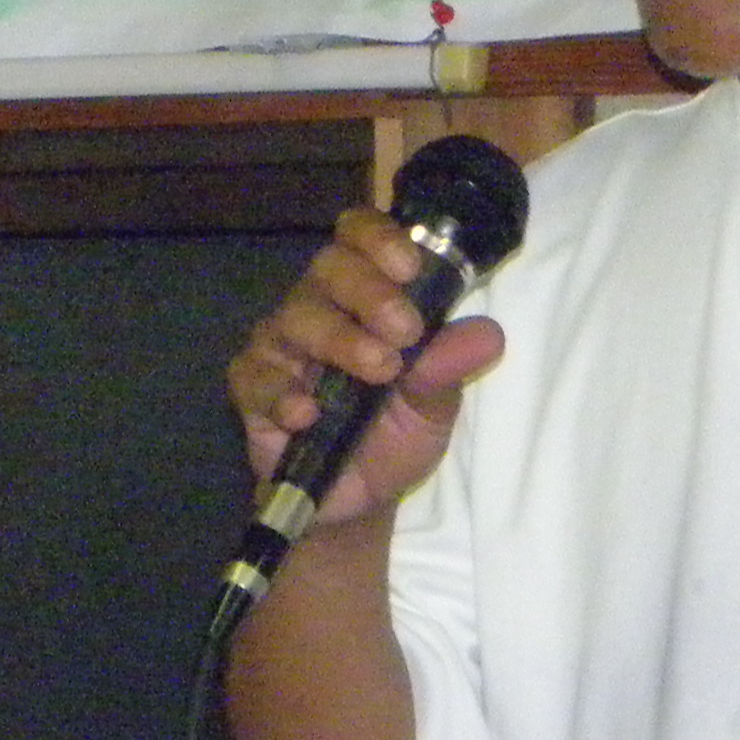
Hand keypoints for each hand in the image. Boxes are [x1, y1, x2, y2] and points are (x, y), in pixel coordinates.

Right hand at [225, 204, 503, 526]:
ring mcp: (280, 346)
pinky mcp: (251, 388)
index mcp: (365, 295)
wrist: (357, 501)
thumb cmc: (394, 436)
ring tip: (378, 372)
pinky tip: (307, 413)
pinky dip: (282, 392)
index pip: (359, 237)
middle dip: (368, 292)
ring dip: (339, 339)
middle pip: (327, 268)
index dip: (379, 238)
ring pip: (295, 318)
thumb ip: (449, 369)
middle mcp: (318, 307)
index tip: (410, 267)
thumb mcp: (435, 408)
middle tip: (405, 330)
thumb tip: (488, 335)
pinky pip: (255, 376)